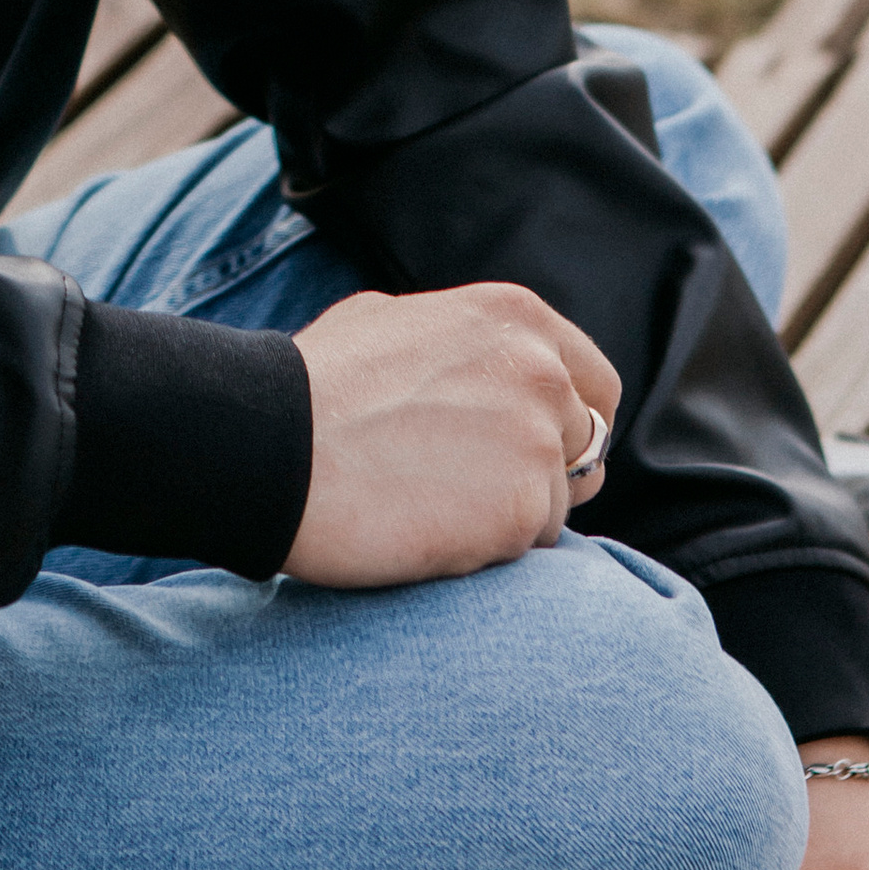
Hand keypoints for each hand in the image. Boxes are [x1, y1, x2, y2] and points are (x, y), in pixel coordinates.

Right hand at [286, 285, 619, 587]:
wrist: (271, 444)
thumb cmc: (314, 384)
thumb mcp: (393, 320)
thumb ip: (462, 341)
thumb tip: (485, 362)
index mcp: (516, 320)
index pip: (597, 386)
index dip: (570, 425)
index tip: (539, 451)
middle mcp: (542, 373)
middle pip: (583, 451)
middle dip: (541, 476)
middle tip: (470, 491)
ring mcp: (538, 442)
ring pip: (558, 505)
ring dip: (509, 517)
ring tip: (429, 505)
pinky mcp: (523, 511)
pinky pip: (526, 547)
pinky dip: (485, 550)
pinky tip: (425, 527)